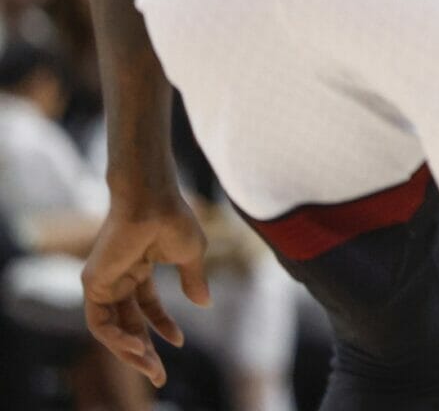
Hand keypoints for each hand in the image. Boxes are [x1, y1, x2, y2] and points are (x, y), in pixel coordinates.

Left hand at [80, 190, 210, 386]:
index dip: (162, 326)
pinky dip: (117, 339)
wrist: (154, 201)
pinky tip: (139, 347)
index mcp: (138, 269)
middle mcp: (118, 278)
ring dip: (130, 352)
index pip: (147, 307)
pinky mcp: (93, 284)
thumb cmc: (173, 219)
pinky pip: (101, 323)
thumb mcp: (191, 255)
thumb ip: (194, 280)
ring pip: (112, 329)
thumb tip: (205, 304)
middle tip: (159, 376)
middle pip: (128, 323)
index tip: (178, 342)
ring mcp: (104, 282)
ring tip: (151, 367)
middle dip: (144, 351)